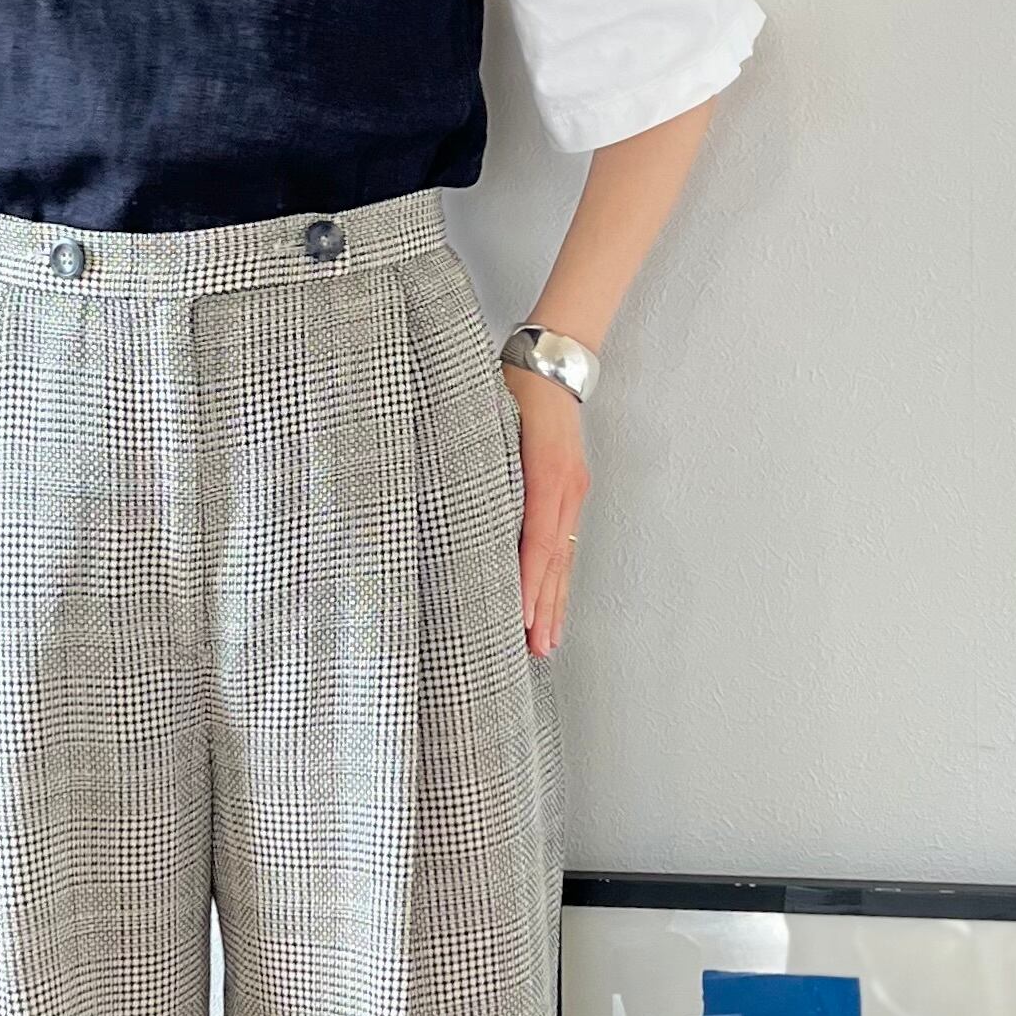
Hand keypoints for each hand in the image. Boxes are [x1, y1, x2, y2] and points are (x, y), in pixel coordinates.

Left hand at [503, 361, 590, 655]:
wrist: (554, 365)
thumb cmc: (515, 388)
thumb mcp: (491, 416)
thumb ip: (475, 460)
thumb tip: (441, 496)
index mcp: (545, 472)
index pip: (537, 539)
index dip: (528, 581)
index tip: (519, 616)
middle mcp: (565, 489)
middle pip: (555, 561)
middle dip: (543, 608)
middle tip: (534, 650)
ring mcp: (573, 494)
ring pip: (563, 560)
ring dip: (554, 604)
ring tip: (547, 643)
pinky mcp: (571, 495)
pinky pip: (565, 546)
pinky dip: (558, 580)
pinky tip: (552, 605)